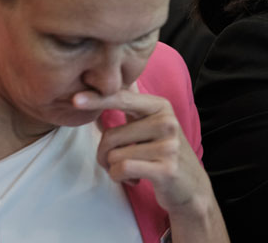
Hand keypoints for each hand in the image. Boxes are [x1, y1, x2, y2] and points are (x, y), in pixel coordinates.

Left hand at [73, 88, 214, 217]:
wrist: (191, 185)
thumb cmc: (162, 153)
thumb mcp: (153, 124)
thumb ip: (132, 105)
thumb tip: (106, 83)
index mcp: (161, 106)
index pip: (123, 99)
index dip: (98, 99)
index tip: (76, 99)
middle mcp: (167, 122)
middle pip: (110, 136)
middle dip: (105, 154)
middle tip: (120, 162)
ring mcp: (169, 145)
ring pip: (114, 156)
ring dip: (113, 169)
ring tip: (132, 170)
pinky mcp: (166, 169)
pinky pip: (122, 170)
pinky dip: (120, 178)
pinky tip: (134, 180)